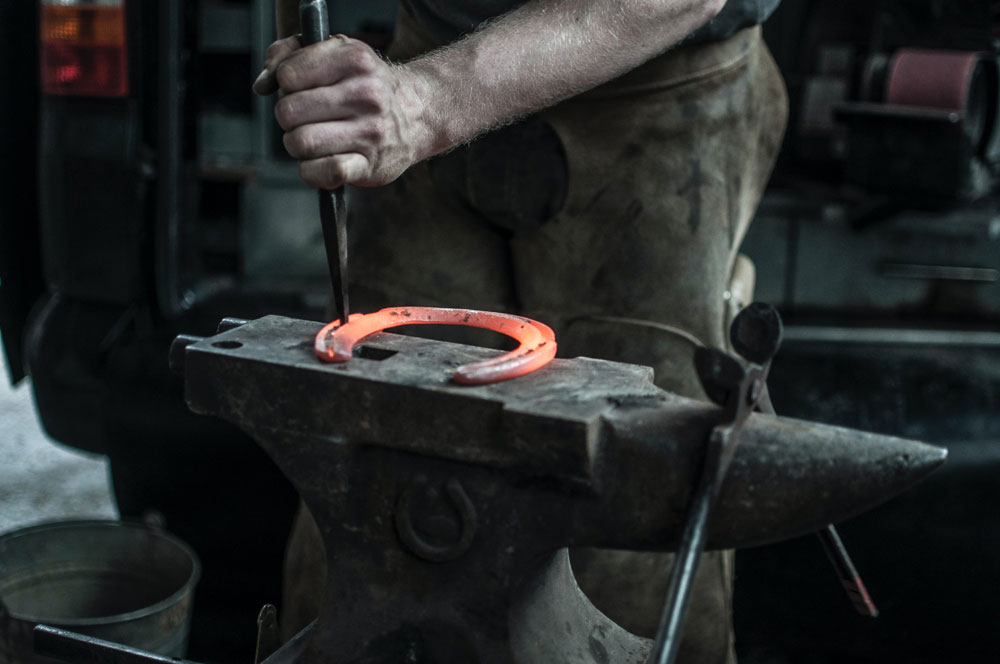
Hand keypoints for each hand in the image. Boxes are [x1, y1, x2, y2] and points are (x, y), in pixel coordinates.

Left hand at [253, 35, 430, 188]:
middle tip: (304, 118)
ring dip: (297, 145)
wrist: (417, 113)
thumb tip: (262, 85)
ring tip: (313, 139)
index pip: (287, 75)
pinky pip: (325, 172)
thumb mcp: (335, 52)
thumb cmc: (366, 83)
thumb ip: (289, 54)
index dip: (285, 84)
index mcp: (354, 60)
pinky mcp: (369, 166)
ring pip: (299, 143)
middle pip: (288, 112)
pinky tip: (320, 163)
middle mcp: (365, 94)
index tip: (299, 89)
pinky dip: (312, 172)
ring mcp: (370, 132)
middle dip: (288, 118)